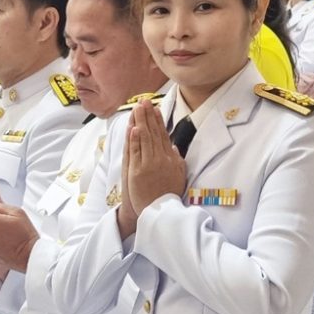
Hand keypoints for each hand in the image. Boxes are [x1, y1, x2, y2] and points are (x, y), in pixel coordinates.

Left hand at [125, 100, 186, 216]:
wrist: (160, 212)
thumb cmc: (168, 195)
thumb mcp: (178, 176)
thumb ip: (177, 160)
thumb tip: (173, 148)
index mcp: (170, 159)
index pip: (163, 135)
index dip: (158, 121)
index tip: (155, 109)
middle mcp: (160, 159)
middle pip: (153, 133)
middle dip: (148, 116)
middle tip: (144, 101)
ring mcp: (149, 165)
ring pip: (144, 139)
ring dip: (141, 122)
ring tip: (138, 108)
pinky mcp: (138, 172)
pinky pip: (136, 152)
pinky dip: (135, 139)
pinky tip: (134, 128)